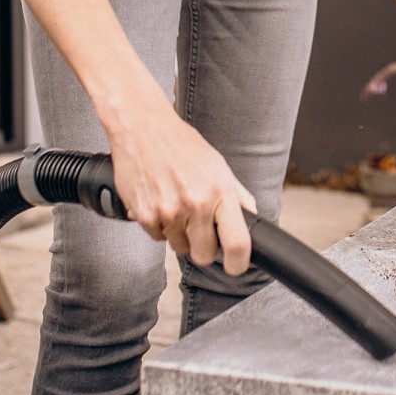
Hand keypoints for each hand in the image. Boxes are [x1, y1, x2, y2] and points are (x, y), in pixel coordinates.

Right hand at [100, 77, 257, 274]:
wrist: (144, 129)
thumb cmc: (182, 145)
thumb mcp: (218, 165)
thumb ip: (237, 194)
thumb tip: (251, 217)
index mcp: (220, 191)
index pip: (237, 243)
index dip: (238, 263)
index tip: (236, 266)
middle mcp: (196, 204)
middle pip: (205, 255)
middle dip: (204, 247)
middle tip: (200, 228)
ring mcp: (169, 212)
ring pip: (180, 248)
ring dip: (181, 235)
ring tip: (177, 205)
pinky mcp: (145, 216)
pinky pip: (159, 238)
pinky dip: (161, 226)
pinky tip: (161, 201)